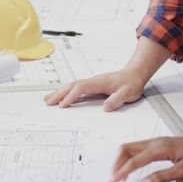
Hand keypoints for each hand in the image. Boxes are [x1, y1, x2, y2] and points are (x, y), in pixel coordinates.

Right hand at [44, 36, 171, 111]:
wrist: (135, 74)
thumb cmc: (132, 83)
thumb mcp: (128, 93)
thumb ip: (117, 99)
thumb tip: (106, 107)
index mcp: (99, 82)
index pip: (81, 88)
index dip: (71, 96)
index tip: (63, 105)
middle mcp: (93, 81)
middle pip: (72, 86)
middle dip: (59, 94)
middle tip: (48, 102)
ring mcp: (92, 83)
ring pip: (72, 86)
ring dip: (59, 92)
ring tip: (48, 99)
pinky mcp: (92, 86)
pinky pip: (76, 88)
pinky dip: (66, 92)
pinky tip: (60, 97)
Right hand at [109, 127, 182, 181]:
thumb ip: (162, 177)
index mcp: (160, 148)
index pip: (134, 161)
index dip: (121, 172)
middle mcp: (157, 142)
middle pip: (126, 148)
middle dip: (116, 163)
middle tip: (112, 179)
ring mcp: (159, 142)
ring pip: (132, 148)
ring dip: (122, 160)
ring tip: (118, 175)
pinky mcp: (162, 145)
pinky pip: (140, 149)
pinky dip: (131, 158)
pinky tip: (132, 168)